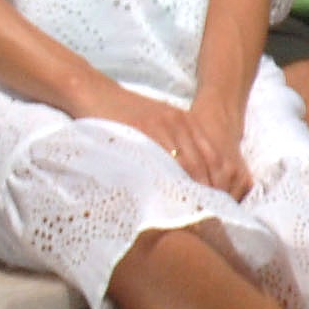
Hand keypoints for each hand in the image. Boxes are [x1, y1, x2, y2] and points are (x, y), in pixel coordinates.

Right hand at [71, 79, 248, 197]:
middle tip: (208, 217)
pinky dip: (169, 179)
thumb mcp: (153, 123)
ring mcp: (162, 125)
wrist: (92, 91)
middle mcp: (179, 122)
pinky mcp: (143, 129)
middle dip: (208, 191)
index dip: (217, 183)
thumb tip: (182, 178)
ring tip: (192, 214)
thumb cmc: (119, 113)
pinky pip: (162, 159)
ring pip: (187, 164)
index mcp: (185, 121)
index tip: (217, 206)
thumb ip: (170, 144)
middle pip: (204, 163)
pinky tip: (168, 196)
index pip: (212, 158)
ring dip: (192, 190)